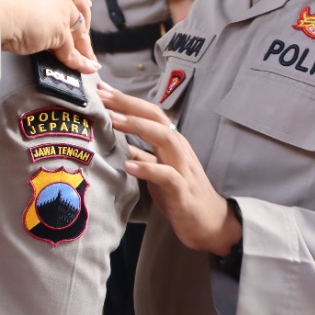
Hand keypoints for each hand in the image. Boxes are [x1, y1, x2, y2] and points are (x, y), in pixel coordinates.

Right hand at [0, 0, 97, 73]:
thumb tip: (8, 7)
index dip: (71, 0)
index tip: (76, 9)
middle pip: (77, 6)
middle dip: (84, 22)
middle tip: (85, 36)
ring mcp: (58, 7)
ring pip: (77, 29)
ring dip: (84, 46)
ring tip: (89, 59)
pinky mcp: (58, 30)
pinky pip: (71, 50)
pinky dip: (80, 62)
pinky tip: (86, 68)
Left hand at [98, 84, 240, 256]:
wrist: (211, 224)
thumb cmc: (181, 195)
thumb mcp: (158, 172)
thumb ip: (143, 155)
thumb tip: (120, 142)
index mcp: (172, 143)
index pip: (150, 114)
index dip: (127, 101)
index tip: (103, 91)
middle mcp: (179, 150)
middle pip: (156, 118)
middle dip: (129, 105)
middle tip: (103, 96)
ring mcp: (183, 169)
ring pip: (164, 139)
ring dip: (137, 127)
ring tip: (113, 121)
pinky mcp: (183, 191)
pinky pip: (166, 175)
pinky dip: (147, 168)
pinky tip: (129, 165)